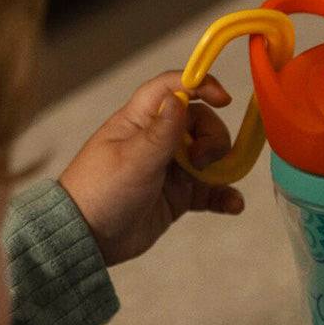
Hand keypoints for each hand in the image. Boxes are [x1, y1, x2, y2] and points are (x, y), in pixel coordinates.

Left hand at [58, 71, 243, 265]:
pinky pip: (209, 190)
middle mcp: (158, 140)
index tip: (224, 99)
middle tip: (201, 161)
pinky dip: (223, 194)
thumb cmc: (101, 192)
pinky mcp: (178, 195)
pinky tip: (233, 203)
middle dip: (213, 137)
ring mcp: (170, 168)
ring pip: (210, 155)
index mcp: (140, 121)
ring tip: (219, 184)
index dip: (199, 84)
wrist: (89, 239)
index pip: (172, 88)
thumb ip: (162, 131)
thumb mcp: (133, 160)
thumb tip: (180, 96)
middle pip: (201, 121)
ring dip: (223, 166)